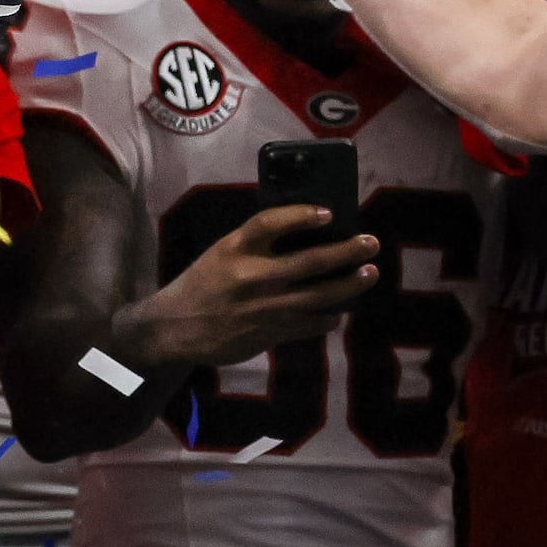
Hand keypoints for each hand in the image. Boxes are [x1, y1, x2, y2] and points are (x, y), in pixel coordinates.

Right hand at [119, 207, 379, 371]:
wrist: (175, 328)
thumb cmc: (203, 283)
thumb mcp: (222, 252)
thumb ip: (256, 243)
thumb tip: (306, 230)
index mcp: (234, 248)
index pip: (270, 223)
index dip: (301, 215)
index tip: (328, 213)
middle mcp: (252, 276)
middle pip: (310, 261)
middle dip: (346, 251)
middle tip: (371, 242)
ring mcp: (264, 307)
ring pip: (319, 295)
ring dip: (349, 284)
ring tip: (369, 272)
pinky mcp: (270, 333)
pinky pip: (311, 324)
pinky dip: (330, 316)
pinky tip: (340, 310)